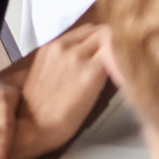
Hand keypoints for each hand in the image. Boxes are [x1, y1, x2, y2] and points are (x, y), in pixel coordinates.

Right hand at [9, 24, 110, 158]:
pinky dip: (123, 62)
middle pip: (102, 32)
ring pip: (111, 41)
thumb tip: (90, 53)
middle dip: (112, 43)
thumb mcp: (47, 71)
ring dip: (118, 52)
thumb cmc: (42, 107)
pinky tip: (124, 74)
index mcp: (52, 46)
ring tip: (122, 68)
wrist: (33, 128)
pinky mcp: (92, 73)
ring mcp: (78, 58)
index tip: (110, 48)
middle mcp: (65, 47)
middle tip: (119, 59)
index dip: (102, 39)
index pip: (89, 30)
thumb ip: (67, 57)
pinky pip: (117, 57)